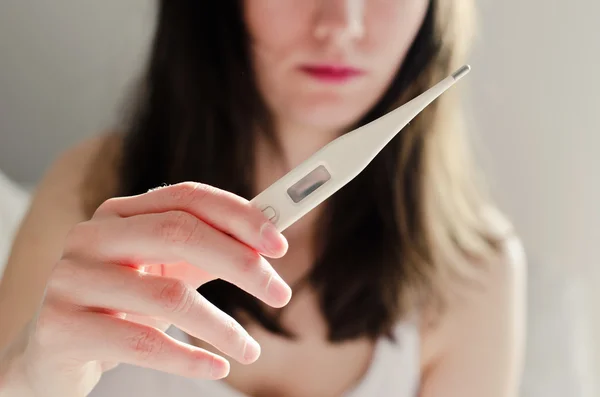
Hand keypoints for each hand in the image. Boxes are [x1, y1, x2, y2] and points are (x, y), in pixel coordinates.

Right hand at [3, 182, 290, 396]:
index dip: (239, 216)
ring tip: (249, 348)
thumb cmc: (122, 306)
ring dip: (223, 326)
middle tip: (279, 293)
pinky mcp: (62, 327)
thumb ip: (211, 252)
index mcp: (121, 213)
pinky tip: (216, 366)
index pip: (187, 198)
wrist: (53, 350)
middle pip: (179, 233)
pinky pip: (142, 343)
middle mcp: (91, 236)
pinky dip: (189, 359)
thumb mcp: (166, 271)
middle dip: (240, 263)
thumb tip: (268, 243)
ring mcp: (71, 279)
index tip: (279, 244)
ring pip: (167, 295)